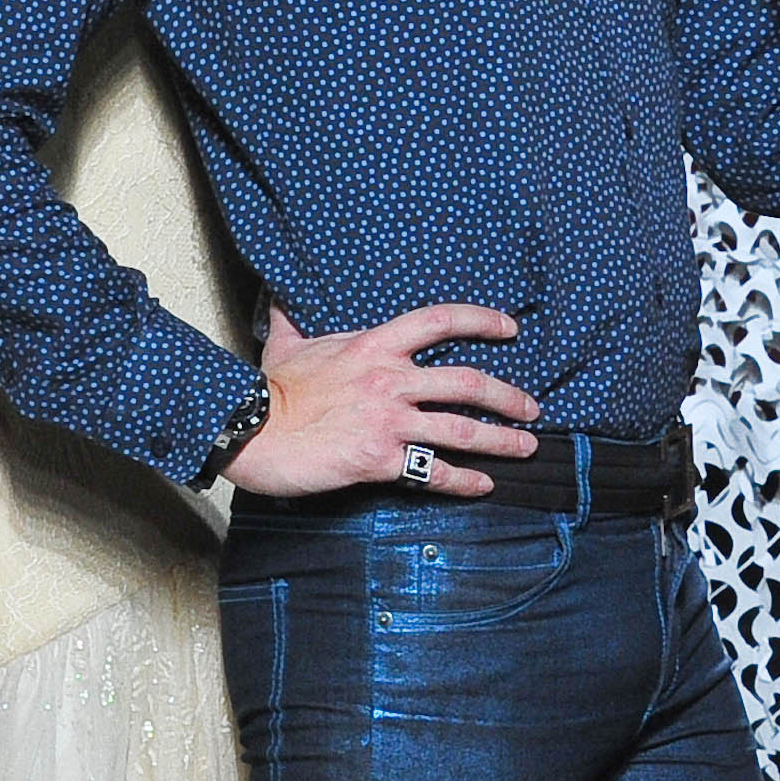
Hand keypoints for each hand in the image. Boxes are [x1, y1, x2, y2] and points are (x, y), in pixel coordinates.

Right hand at [220, 306, 538, 499]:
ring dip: (501, 441)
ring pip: (461, 429)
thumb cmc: (268, 389)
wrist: (249, 430)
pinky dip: (464, 480)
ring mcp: (388, 421)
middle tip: (530, 409)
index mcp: (373, 345)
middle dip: (507, 396)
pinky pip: (433, 472)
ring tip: (526, 448)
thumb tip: (281, 295)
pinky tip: (482, 485)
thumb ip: (293, 319)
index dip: (481, 321)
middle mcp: (389, 380)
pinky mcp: (379, 460)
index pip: (440, 322)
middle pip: (467, 382)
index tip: (510, 328)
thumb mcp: (285, 342)